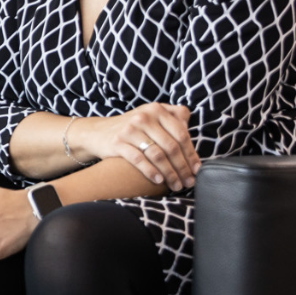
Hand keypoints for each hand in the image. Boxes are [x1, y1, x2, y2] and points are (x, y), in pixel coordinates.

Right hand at [72, 103, 198, 190]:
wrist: (98, 132)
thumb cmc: (132, 128)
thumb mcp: (151, 116)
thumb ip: (172, 116)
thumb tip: (189, 123)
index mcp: (157, 110)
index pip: (181, 134)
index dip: (191, 154)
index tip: (197, 170)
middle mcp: (144, 117)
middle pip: (171, 146)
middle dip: (182, 167)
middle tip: (188, 181)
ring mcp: (130, 129)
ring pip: (157, 155)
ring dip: (170, 173)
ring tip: (176, 185)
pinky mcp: (117, 142)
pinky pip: (139, 160)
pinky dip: (151, 172)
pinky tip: (158, 181)